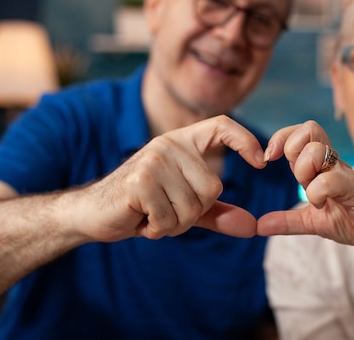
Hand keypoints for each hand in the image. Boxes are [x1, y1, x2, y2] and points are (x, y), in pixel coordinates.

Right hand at [69, 115, 266, 241]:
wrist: (92, 213)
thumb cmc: (141, 206)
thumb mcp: (183, 207)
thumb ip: (217, 213)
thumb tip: (253, 227)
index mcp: (182, 143)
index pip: (222, 125)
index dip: (245, 140)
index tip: (261, 162)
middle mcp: (169, 145)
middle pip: (213, 188)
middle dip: (193, 213)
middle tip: (165, 211)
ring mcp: (153, 160)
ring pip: (192, 208)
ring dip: (173, 224)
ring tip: (151, 214)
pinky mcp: (140, 181)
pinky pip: (169, 218)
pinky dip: (157, 229)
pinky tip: (140, 219)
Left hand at [258, 121, 353, 252]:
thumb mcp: (314, 222)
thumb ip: (288, 221)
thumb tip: (259, 225)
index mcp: (322, 165)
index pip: (300, 131)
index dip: (281, 138)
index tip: (269, 159)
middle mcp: (333, 162)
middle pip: (308, 128)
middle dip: (292, 150)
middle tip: (297, 176)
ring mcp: (345, 172)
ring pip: (316, 150)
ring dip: (305, 172)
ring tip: (312, 194)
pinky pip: (328, 180)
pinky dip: (317, 194)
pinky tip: (322, 206)